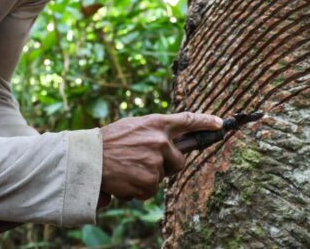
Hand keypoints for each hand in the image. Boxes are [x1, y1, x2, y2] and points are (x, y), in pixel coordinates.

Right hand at [100, 112, 221, 200]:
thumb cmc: (108, 142)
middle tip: (144, 161)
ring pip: (163, 176)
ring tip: (127, 168)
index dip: (206, 122)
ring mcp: (157, 161)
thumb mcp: (133, 127)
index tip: (220, 124)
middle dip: (167, 164)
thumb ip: (154, 131)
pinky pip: (151, 190)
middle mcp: (160, 140)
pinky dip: (139, 188)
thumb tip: (171, 142)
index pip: (187, 120)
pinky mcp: (151, 181)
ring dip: (148, 176)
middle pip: (179, 160)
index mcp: (156, 123)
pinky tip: (125, 178)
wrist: (89, 159)